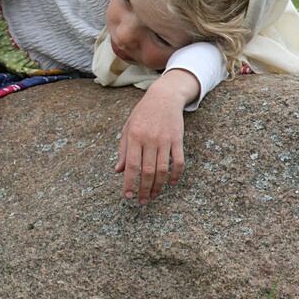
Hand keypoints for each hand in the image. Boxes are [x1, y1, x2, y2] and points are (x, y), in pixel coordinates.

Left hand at [115, 69, 199, 204]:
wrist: (164, 97)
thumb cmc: (142, 114)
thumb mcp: (127, 128)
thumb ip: (123, 150)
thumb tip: (119, 171)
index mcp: (134, 137)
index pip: (131, 165)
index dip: (129, 183)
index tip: (127, 196)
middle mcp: (149, 140)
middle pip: (147, 171)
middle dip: (143, 189)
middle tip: (141, 201)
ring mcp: (165, 140)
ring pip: (162, 169)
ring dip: (158, 186)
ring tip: (152, 196)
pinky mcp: (178, 140)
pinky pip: (179, 161)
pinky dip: (176, 175)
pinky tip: (172, 184)